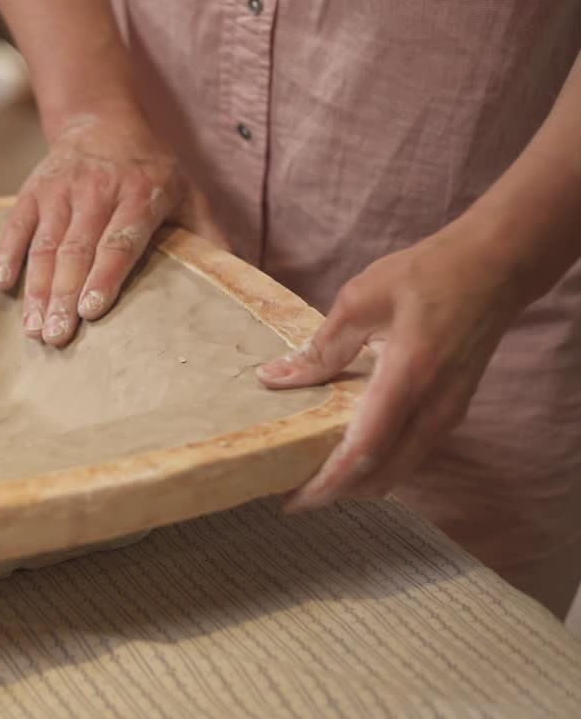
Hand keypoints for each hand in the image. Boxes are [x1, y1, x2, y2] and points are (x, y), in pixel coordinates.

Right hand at [0, 113, 221, 345]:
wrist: (101, 120)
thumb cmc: (152, 171)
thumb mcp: (189, 195)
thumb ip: (208, 238)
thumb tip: (238, 283)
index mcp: (141, 193)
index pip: (121, 240)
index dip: (104, 275)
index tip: (90, 310)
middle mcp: (98, 189)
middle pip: (77, 249)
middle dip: (63, 295)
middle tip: (55, 336)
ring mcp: (61, 189)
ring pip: (45, 243)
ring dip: (36, 288)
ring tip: (33, 328)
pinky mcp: (33, 189)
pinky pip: (17, 224)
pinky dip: (7, 254)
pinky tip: (1, 285)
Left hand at [255, 229, 524, 510]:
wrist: (496, 266)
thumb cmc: (428, 274)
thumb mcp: (360, 300)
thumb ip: (320, 348)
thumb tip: (273, 378)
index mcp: (408, 376)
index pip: (365, 450)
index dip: (328, 483)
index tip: (294, 501)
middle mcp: (434, 406)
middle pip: (382, 475)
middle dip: (337, 493)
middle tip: (292, 494)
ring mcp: (449, 412)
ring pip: (399, 469)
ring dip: (358, 482)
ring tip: (314, 478)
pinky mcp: (452, 410)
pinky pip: (411, 453)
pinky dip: (378, 465)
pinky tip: (348, 454)